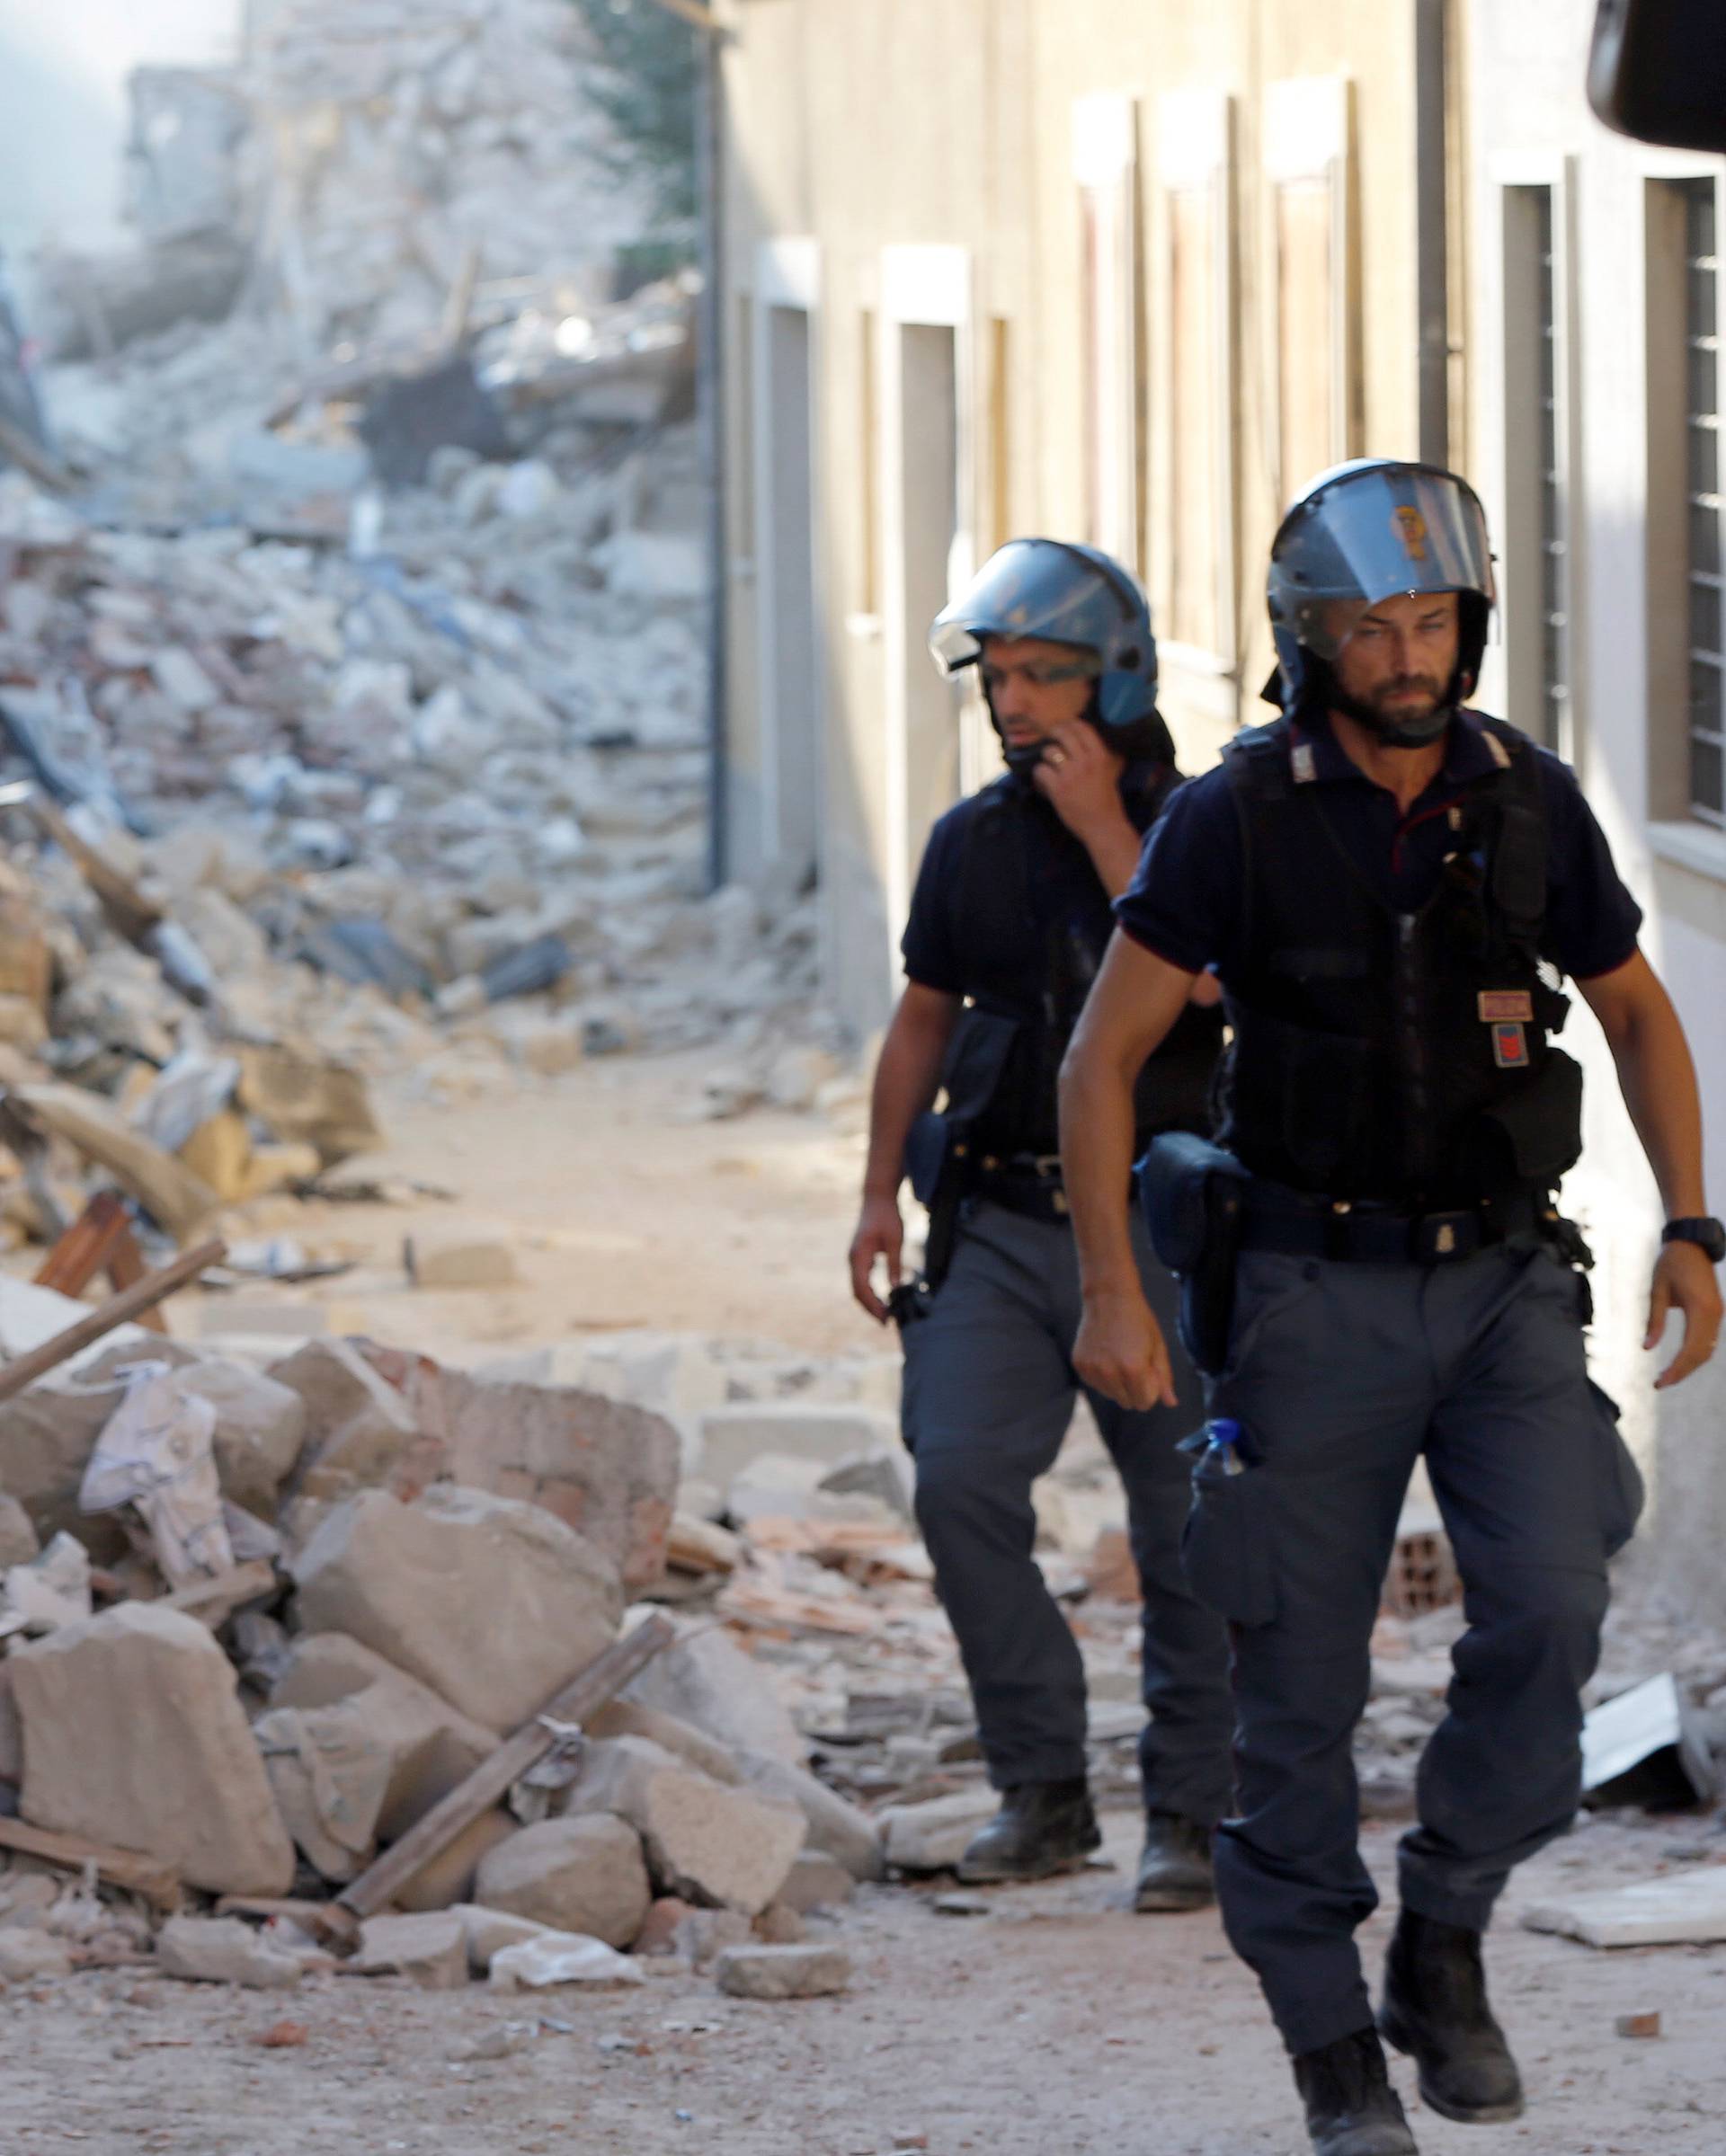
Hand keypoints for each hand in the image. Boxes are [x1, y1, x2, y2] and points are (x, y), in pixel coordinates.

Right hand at [849, 1195, 903, 1323]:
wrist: (877, 1198)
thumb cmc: (887, 1216)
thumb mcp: (895, 1240)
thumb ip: (894, 1263)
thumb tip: (895, 1287)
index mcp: (859, 1255)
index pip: (862, 1288)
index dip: (873, 1305)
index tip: (885, 1318)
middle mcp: (853, 1259)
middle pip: (857, 1291)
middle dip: (870, 1308)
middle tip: (885, 1322)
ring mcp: (854, 1258)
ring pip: (857, 1287)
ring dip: (869, 1301)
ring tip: (884, 1314)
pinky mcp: (859, 1256)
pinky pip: (860, 1279)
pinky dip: (868, 1292)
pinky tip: (880, 1299)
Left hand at [1032, 720, 1127, 841]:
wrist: (1103, 826)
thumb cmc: (1107, 801)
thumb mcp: (1109, 772)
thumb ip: (1098, 755)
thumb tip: (1086, 740)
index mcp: (1100, 756)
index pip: (1083, 727)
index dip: (1070, 724)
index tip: (1064, 728)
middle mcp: (1086, 761)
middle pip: (1063, 733)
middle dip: (1053, 734)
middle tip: (1051, 741)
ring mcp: (1071, 774)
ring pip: (1049, 751)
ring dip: (1045, 758)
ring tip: (1048, 768)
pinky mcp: (1058, 788)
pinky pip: (1040, 770)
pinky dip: (1038, 775)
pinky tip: (1043, 783)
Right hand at [1074, 1283, 1179, 1410]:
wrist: (1108, 1296)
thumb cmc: (1138, 1320)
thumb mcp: (1157, 1346)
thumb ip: (1164, 1377)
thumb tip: (1171, 1403)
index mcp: (1133, 1369)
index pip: (1144, 1403)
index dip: (1150, 1390)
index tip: (1149, 1371)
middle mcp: (1109, 1373)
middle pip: (1127, 1402)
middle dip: (1134, 1389)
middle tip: (1135, 1362)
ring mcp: (1091, 1369)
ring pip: (1110, 1395)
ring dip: (1118, 1384)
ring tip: (1119, 1356)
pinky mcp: (1079, 1364)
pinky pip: (1095, 1384)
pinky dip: (1102, 1376)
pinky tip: (1105, 1354)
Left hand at [1645, 1238, 1722, 1387]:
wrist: (1691, 1243)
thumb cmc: (1670, 1264)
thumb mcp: (1657, 1291)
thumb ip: (1654, 1321)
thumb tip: (1646, 1348)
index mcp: (1700, 1309)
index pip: (1690, 1350)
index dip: (1676, 1370)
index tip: (1660, 1382)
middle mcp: (1714, 1314)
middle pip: (1702, 1354)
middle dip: (1682, 1372)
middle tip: (1660, 1383)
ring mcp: (1718, 1313)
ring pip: (1708, 1349)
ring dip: (1690, 1365)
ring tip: (1668, 1376)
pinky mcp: (1716, 1311)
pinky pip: (1709, 1339)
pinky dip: (1697, 1354)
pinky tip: (1681, 1361)